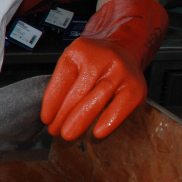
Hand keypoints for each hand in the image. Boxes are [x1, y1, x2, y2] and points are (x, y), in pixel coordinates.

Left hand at [42, 0, 167, 139]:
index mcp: (79, 51)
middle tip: (54, 130)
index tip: (46, 118)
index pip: (61, 81)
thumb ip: (63, 81)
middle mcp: (100, 60)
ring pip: (95, 101)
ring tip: (68, 134)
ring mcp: (119, 73)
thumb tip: (51, 113)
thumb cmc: (94, 58)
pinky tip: (98, 132)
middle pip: (76, 93)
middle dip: (62, 116)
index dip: (51, 103)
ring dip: (79, 121)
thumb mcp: (73, 60)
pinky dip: (109, 121)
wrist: (123, 47)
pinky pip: (120, 107)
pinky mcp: (135, 87)